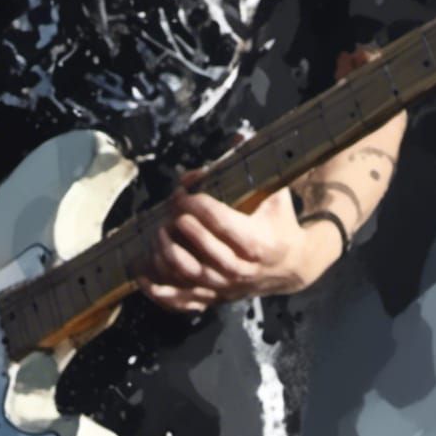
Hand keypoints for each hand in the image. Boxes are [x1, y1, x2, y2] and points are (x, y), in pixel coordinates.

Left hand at [136, 172, 309, 313]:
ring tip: (159, 232)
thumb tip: (238, 134)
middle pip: (202, 247)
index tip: (185, 192)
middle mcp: (241, 269)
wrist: (292, 265)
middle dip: (181, 223)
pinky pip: (183, 301)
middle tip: (172, 206)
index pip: (220, 221)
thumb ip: (255, 166)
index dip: (197, 204)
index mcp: (257, 242)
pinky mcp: (215, 298)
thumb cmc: (279, 223)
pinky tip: (142, 277)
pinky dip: (160, 292)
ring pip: (189, 274)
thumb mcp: (275, 192)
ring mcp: (226, 287)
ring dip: (167, 252)